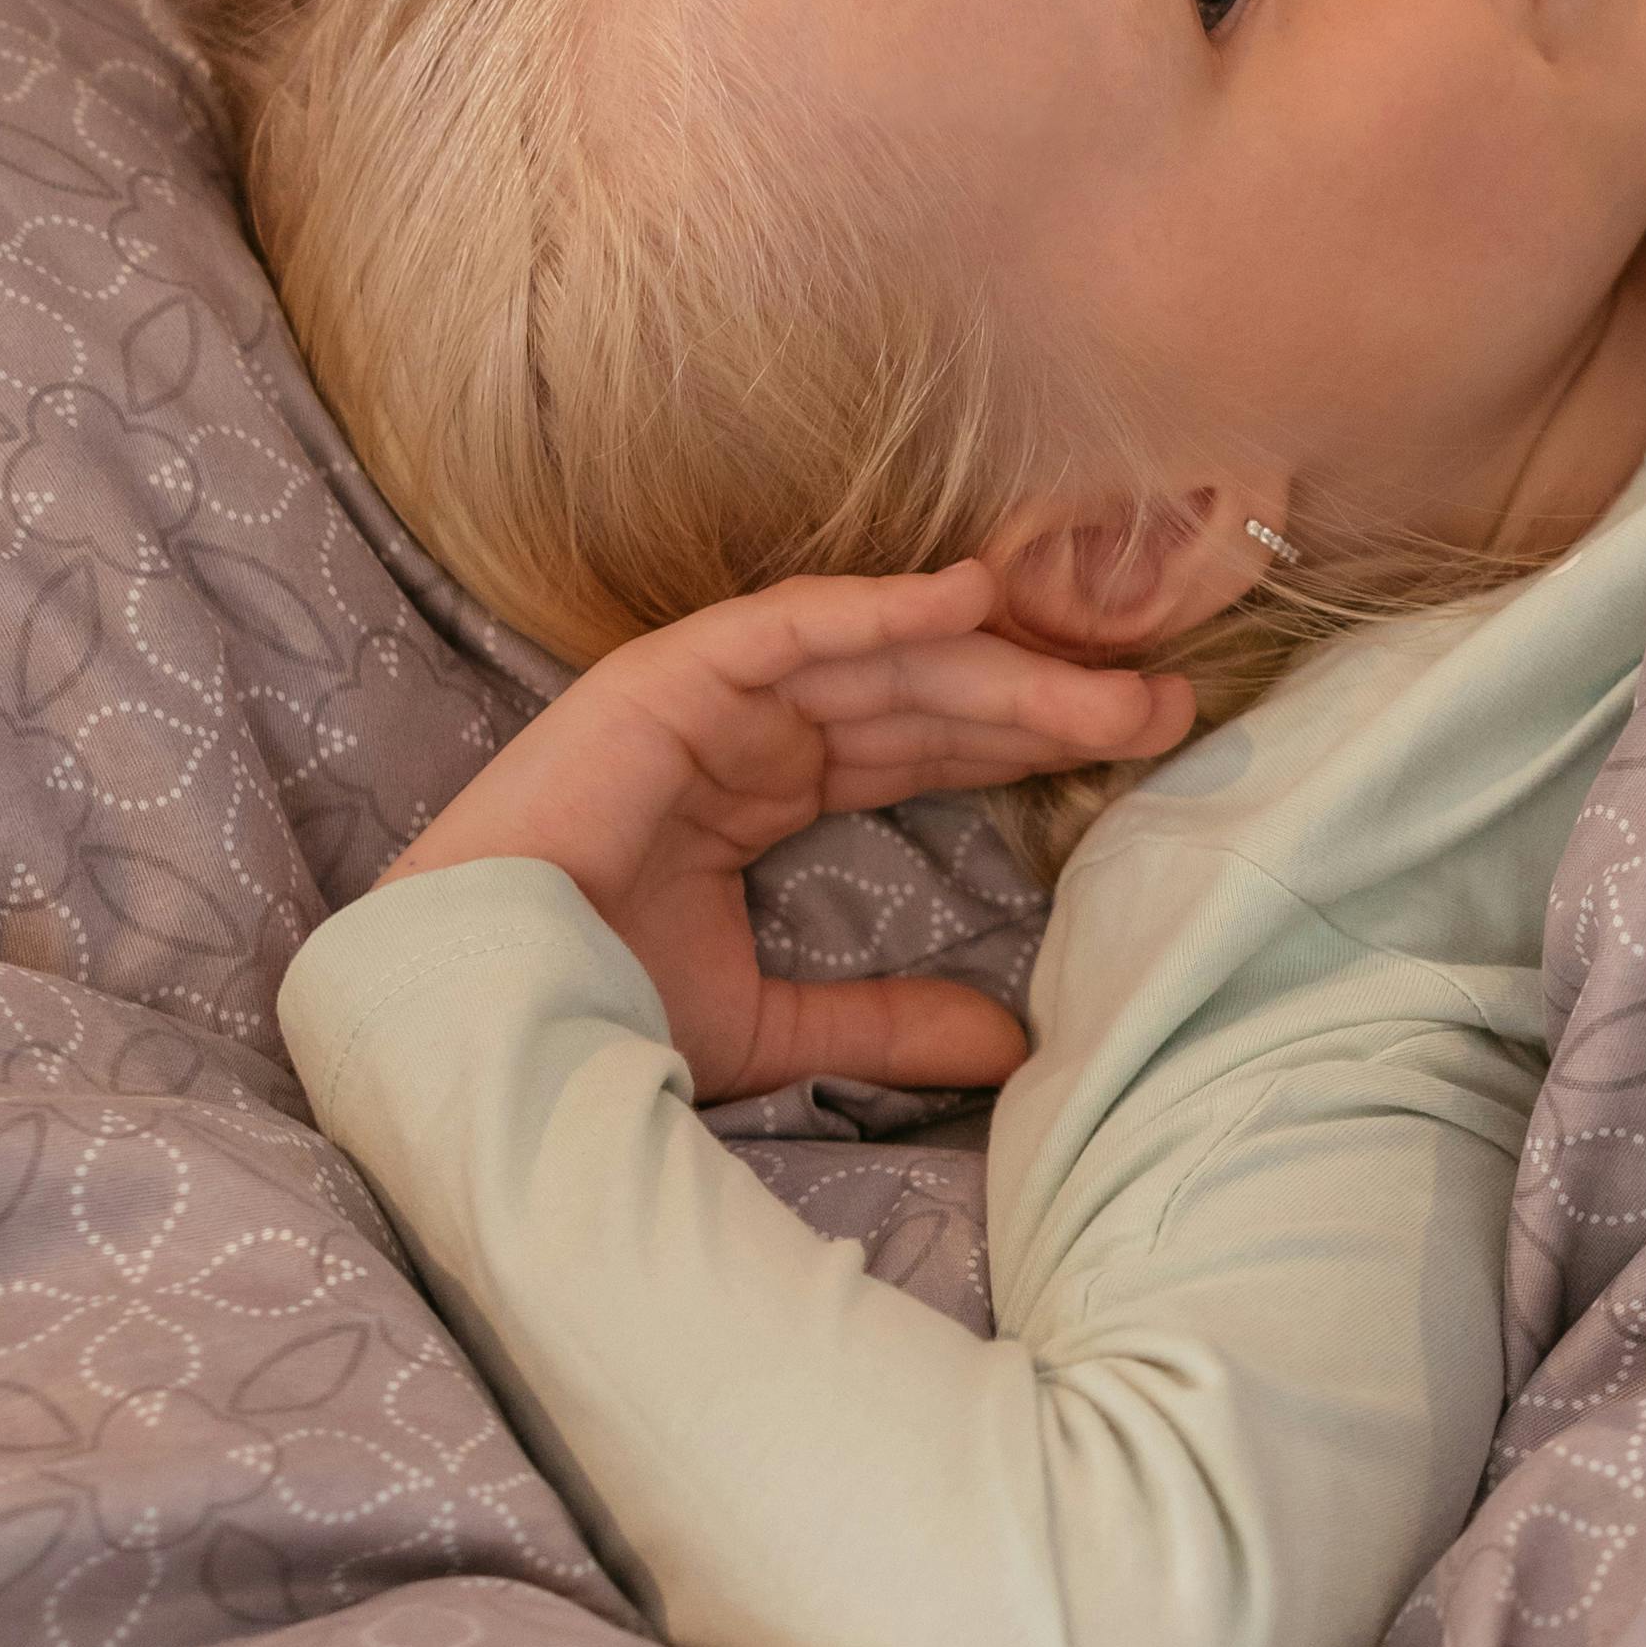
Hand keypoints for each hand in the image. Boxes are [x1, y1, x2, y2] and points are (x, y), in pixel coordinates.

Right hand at [381, 568, 1191, 1104]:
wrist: (480, 1014)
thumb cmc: (596, 1012)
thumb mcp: (775, 1024)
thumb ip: (888, 1020)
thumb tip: (1014, 1048)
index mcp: (769, 791)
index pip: (925, 748)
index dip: (1030, 742)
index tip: (1141, 748)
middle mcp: (749, 730)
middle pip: (924, 696)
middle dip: (1043, 696)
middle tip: (1165, 704)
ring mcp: (706, 695)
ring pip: (879, 659)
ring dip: (995, 658)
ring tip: (1106, 670)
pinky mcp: (664, 677)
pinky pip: (787, 627)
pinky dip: (874, 607)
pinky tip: (966, 598)